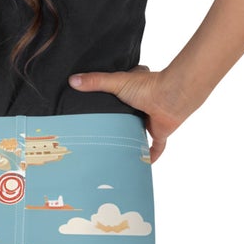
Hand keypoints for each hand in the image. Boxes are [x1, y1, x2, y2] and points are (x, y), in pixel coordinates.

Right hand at [67, 66, 192, 162]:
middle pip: (128, 116)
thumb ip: (95, 81)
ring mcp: (151, 119)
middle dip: (119, 124)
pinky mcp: (160, 132)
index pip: (119, 94)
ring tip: (114, 150)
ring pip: (140, 132)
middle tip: (101, 134)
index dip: (110, 99)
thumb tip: (72, 80)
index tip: (96, 108)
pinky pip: (155, 147)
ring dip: (132, 139)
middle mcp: (142, 105)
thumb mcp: (116, 82)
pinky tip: (140, 163)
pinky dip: (150, 155)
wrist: (170, 98)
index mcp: (133, 91)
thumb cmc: (146, 86)